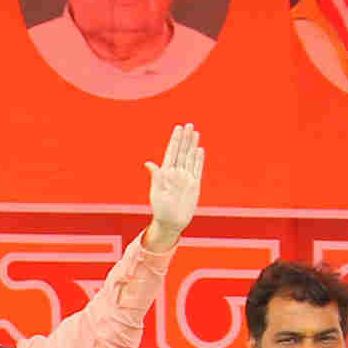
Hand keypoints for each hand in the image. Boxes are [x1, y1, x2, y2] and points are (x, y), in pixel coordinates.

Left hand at [141, 122, 205, 248]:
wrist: (171, 223)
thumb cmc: (160, 209)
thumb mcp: (157, 192)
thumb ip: (156, 177)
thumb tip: (148, 163)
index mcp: (166, 173)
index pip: (171, 152)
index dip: (175, 140)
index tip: (177, 128)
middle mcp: (176, 173)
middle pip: (182, 152)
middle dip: (185, 138)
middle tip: (188, 125)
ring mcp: (186, 178)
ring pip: (190, 158)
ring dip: (192, 145)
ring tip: (195, 132)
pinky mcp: (194, 185)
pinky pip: (197, 169)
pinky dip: (198, 160)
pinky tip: (199, 150)